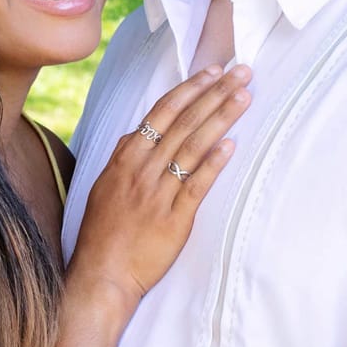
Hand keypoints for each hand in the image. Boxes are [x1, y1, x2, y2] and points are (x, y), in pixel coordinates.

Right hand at [71, 63, 250, 303]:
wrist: (101, 275)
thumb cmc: (102, 234)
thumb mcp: (104, 187)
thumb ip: (123, 158)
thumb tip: (137, 134)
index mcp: (125, 158)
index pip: (161, 112)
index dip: (190, 89)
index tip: (213, 71)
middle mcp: (142, 170)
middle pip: (184, 122)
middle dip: (214, 93)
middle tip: (242, 72)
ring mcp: (158, 193)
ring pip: (193, 146)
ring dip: (221, 118)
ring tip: (245, 97)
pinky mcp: (174, 218)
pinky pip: (197, 184)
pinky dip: (214, 162)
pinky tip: (231, 144)